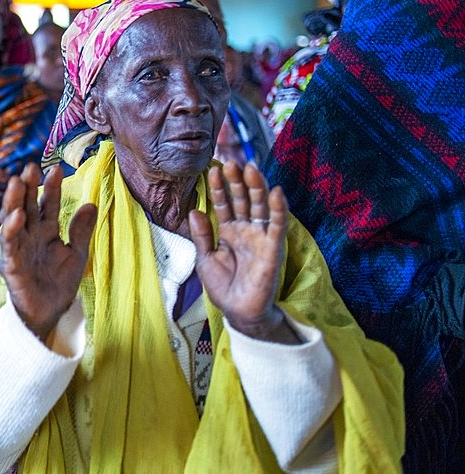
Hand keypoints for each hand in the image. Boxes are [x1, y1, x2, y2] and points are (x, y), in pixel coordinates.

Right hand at [0, 163, 96, 340]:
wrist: (50, 314)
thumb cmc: (59, 284)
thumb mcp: (77, 254)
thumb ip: (81, 231)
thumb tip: (91, 204)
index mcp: (45, 232)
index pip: (47, 204)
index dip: (51, 188)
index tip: (56, 169)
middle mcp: (29, 236)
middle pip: (26, 206)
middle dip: (27, 187)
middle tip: (30, 167)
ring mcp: (18, 250)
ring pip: (12, 221)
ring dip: (13, 201)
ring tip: (17, 182)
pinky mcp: (11, 266)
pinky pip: (9, 246)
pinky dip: (11, 230)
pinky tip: (16, 216)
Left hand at [188, 161, 297, 342]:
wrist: (239, 312)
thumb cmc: (223, 287)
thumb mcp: (205, 259)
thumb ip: (202, 235)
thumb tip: (194, 209)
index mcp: (228, 231)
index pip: (223, 203)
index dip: (218, 187)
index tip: (211, 169)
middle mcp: (245, 230)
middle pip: (242, 199)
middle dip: (237, 181)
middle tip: (231, 161)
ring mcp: (260, 237)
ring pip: (260, 206)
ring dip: (256, 187)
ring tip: (250, 167)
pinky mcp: (274, 248)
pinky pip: (277, 225)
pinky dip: (278, 209)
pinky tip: (276, 192)